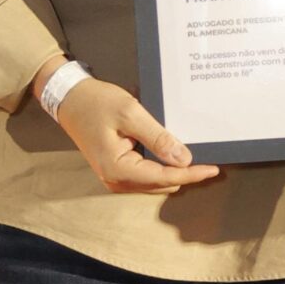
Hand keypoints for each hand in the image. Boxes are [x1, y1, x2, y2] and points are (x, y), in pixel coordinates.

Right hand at [53, 75, 219, 193]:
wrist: (70, 99)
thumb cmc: (96, 103)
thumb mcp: (130, 113)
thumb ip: (158, 137)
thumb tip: (184, 159)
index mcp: (118, 169)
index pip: (165, 178)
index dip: (192, 174)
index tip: (214, 169)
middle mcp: (116, 180)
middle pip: (163, 184)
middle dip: (184, 172)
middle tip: (206, 155)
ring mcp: (115, 178)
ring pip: (156, 182)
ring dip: (173, 169)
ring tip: (190, 151)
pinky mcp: (117, 171)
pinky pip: (147, 175)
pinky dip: (161, 165)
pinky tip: (169, 150)